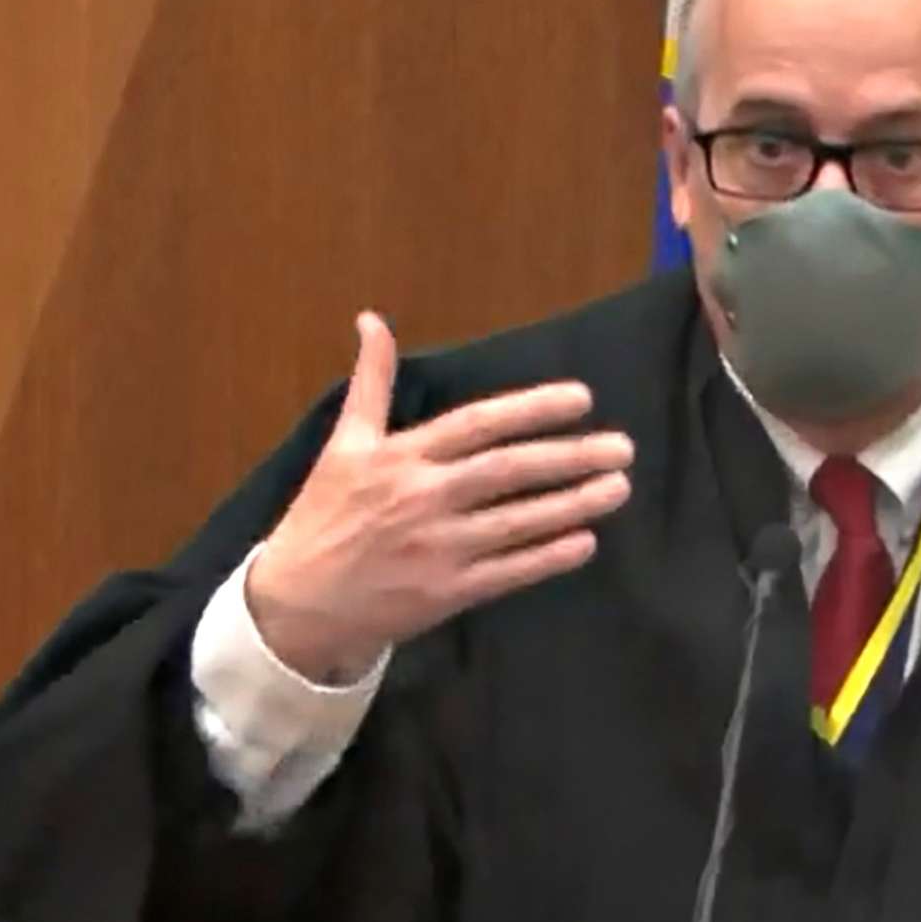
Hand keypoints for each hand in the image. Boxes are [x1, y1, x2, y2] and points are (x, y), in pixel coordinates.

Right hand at [246, 312, 634, 679]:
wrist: (297, 602)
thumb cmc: (324, 516)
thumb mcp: (343, 444)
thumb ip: (370, 383)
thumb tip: (372, 319)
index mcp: (402, 457)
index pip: (479, 423)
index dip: (532, 408)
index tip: (582, 398)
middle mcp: (424, 497)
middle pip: (509, 470)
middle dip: (571, 456)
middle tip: (623, 446)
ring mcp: (439, 548)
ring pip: (519, 521)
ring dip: (574, 503)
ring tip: (619, 487)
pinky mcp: (447, 593)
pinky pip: (510, 572)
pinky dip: (549, 556)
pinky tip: (586, 541)